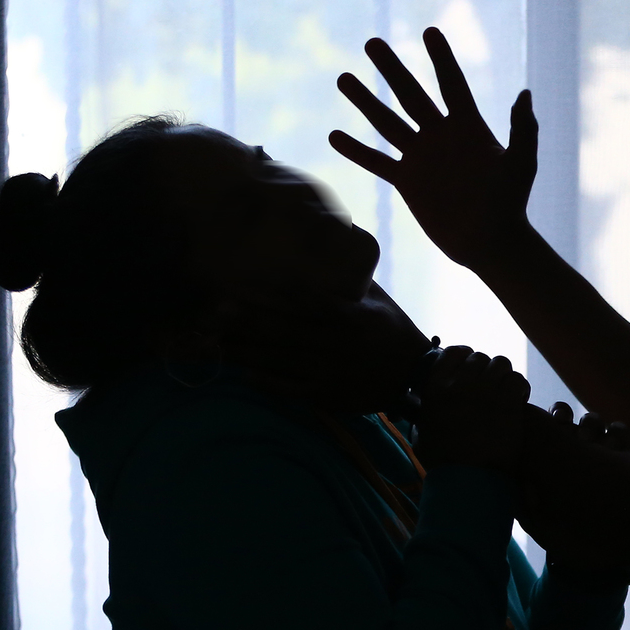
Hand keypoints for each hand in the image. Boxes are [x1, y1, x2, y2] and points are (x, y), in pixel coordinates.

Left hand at [220, 280, 431, 414]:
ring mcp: (328, 371)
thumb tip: (340, 233)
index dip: (268, 295)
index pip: (300, 302)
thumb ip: (352, 273)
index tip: (241, 286)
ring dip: (247, 352)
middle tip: (215, 313)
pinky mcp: (326, 395)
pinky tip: (244, 374)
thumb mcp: (378, 297)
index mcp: (347, 315)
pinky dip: (267, 382)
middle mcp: (334, 343)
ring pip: (280, 360)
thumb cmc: (392, 330)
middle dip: (247, 322)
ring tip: (218, 342)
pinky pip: (291, 389)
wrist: (414, 376)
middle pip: (282, 331)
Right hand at [330, 28, 538, 270]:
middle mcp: (440, 136)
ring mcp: (421, 157)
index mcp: (468, 127)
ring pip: (387, 122)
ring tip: (343, 78)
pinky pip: (377, 161)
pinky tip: (334, 136)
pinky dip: (356, 150)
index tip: (430, 31)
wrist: (490, 240)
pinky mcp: (407, 181)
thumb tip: (525, 93)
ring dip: (366, 101)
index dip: (442, 58)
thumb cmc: (512, 202)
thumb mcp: (522, 163)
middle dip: (391, 69)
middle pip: (410, 94)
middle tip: (371, 42)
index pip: (451, 84)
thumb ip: (523, 129)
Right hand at [413, 346, 531, 473]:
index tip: (470, 369)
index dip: (465, 357)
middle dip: (486, 370)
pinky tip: (516, 401)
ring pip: (501, 363)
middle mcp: (460, 384)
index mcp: (436, 388)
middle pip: (480, 358)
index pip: (454, 352)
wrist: (469, 480)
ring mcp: (485, 391)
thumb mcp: (421, 435)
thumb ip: (423, 416)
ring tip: (504, 393)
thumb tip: (422, 410)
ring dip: (503, 376)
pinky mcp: (508, 402)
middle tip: (489, 388)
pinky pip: (517, 379)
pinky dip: (519, 388)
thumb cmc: (443, 463)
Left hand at [513, 405, 629, 570]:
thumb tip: (520, 483)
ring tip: (615, 450)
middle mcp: (593, 455)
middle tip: (586, 440)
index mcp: (564, 457)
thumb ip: (526, 507)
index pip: (561, 421)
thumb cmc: (566, 542)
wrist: (602, 569)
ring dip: (617, 434)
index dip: (560, 415)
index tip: (560, 423)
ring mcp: (621, 463)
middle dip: (590, 424)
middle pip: (592, 421)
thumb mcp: (541, 527)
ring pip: (620, 431)